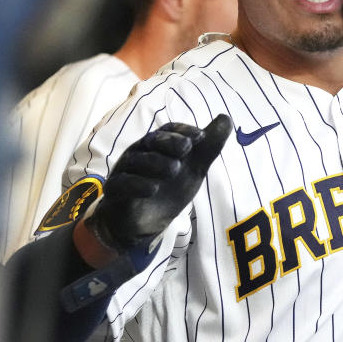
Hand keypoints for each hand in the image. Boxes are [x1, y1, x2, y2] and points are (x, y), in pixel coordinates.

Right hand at [85, 115, 232, 252]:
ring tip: (175, 169)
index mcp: (157, 144)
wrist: (143, 223)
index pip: (168, 130)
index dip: (184, 130)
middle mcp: (139, 152)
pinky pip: (124, 184)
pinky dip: (138, 185)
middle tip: (188, 149)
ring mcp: (125, 171)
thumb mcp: (193, 169)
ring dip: (157, 163)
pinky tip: (154, 189)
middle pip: (152, 140)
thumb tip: (226, 118)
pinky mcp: (115, 191)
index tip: (201, 136)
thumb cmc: (168, 189)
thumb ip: (208, 147)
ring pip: (137, 160)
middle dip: (170, 142)